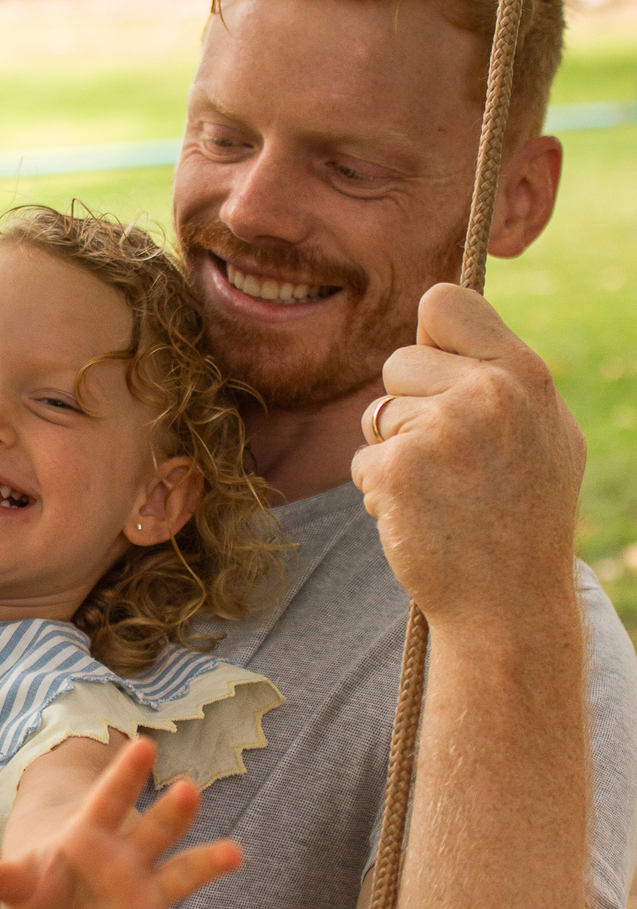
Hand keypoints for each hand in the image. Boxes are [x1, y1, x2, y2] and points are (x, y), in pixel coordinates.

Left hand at [0, 738, 245, 908]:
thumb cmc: (38, 891)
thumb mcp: (18, 885)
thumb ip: (3, 879)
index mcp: (92, 837)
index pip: (109, 800)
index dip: (125, 775)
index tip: (143, 743)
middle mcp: (129, 860)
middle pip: (153, 831)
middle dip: (170, 812)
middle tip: (187, 788)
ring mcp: (147, 896)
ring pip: (181, 874)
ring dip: (207, 863)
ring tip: (233, 853)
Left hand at [350, 284, 584, 627]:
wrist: (509, 606)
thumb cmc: (526, 520)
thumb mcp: (545, 434)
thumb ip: (501, 376)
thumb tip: (441, 320)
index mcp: (524, 374)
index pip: (444, 303)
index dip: (430, 336)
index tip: (437, 373)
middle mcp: (484, 394)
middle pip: (397, 361)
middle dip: (406, 407)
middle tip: (449, 461)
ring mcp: (439, 431)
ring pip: (375, 416)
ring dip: (393, 454)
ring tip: (441, 496)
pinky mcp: (397, 470)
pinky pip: (363, 461)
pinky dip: (381, 492)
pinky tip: (422, 520)